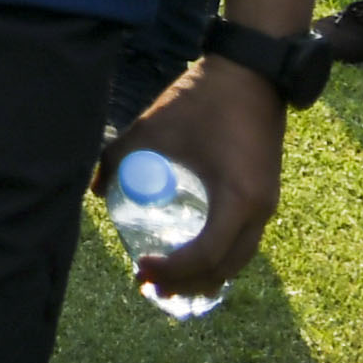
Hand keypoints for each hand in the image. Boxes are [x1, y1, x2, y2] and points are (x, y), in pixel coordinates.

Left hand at [103, 57, 285, 302]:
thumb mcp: (150, 128)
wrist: (250, 76)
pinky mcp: (266, 198)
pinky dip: (218, 258)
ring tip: (166, 283)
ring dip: (203, 276)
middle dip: (186, 283)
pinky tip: (191, 258)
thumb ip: (116, 158)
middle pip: (224, 268)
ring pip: (237, 260)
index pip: (206, 254)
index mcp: (237, 198)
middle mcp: (260, 211)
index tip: (140, 267)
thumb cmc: (199, 101)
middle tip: (147, 286)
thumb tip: (95, 192)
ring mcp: (267, 206)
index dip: (173, 269)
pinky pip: (242, 242)